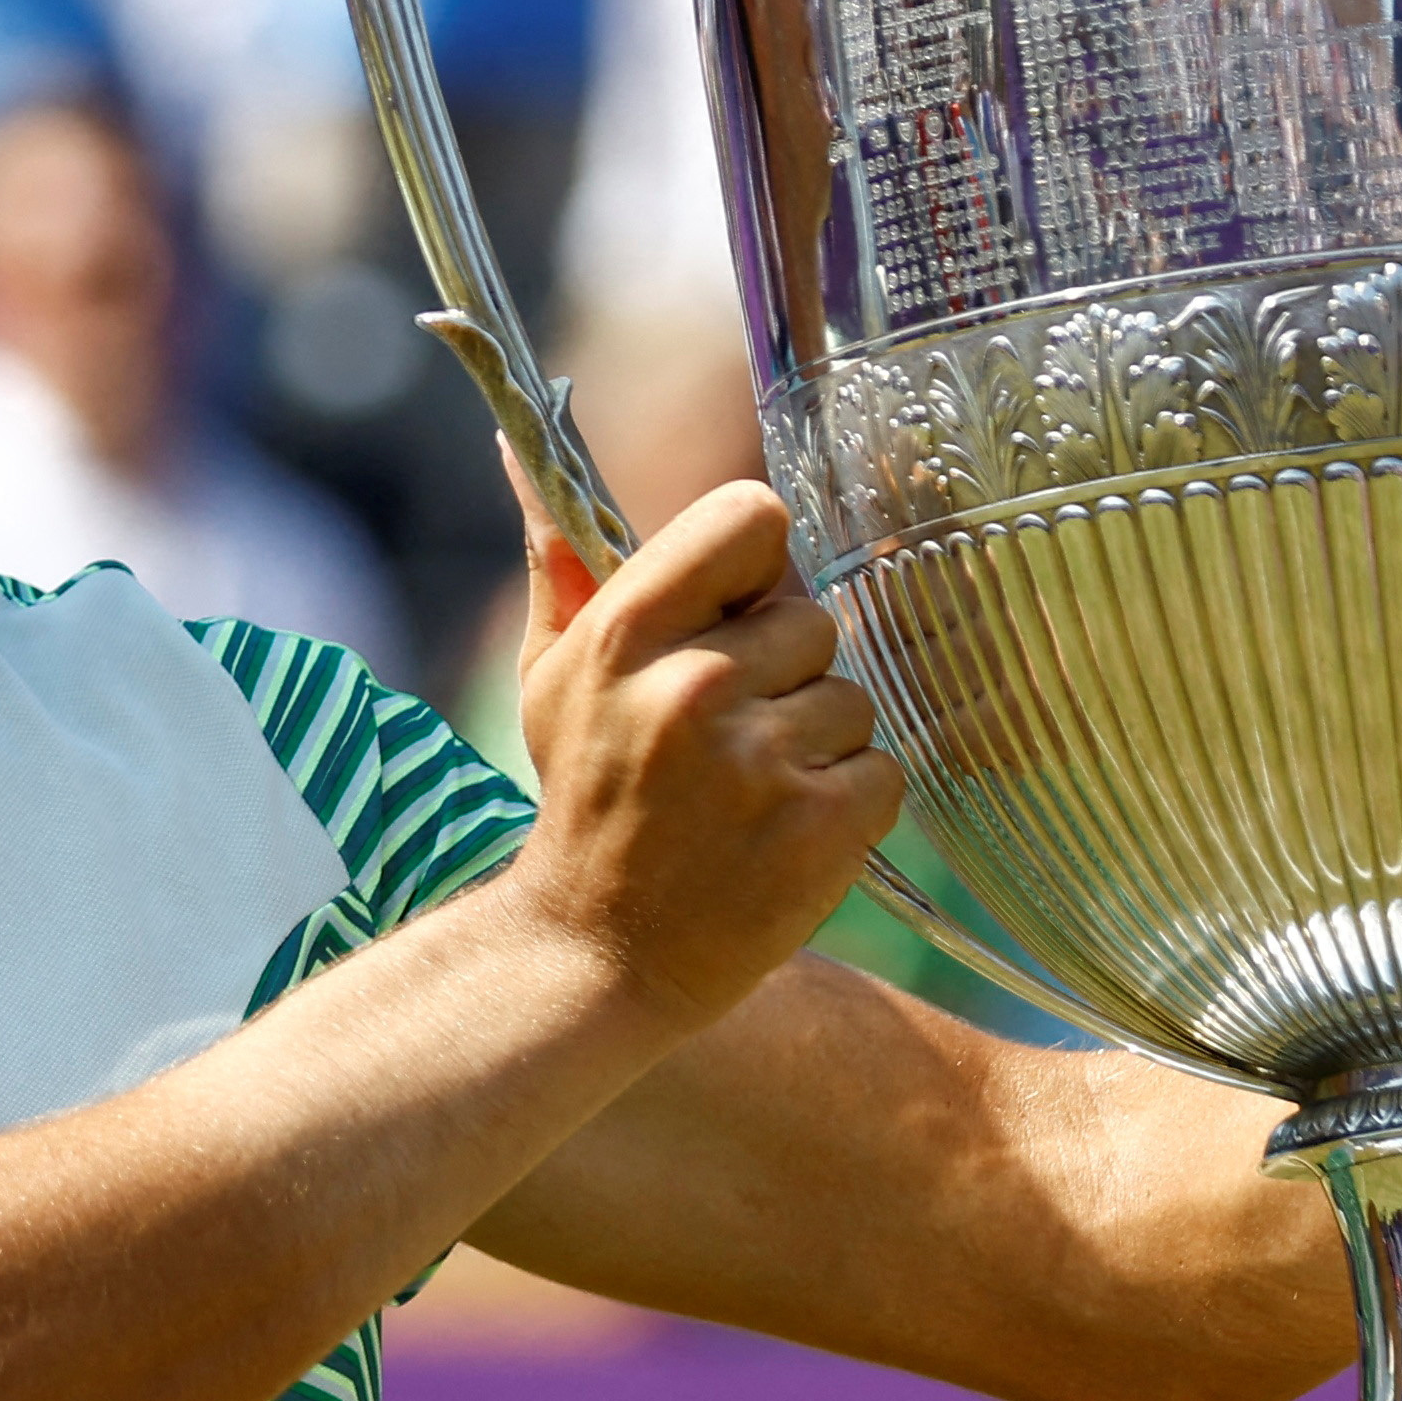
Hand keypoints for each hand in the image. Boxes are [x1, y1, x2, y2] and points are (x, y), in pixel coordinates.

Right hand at [508, 465, 903, 1022]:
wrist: (596, 957)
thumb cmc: (584, 803)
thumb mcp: (553, 677)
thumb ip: (563, 561)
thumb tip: (519, 443)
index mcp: (627, 632)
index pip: (753, 518)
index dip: (756, 567)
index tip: (733, 617)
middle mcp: (694, 686)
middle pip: (814, 618)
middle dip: (786, 674)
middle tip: (727, 737)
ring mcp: (760, 760)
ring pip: (852, 699)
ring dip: (817, 745)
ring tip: (750, 794)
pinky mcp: (820, 829)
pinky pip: (882, 772)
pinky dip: (848, 806)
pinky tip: (784, 835)